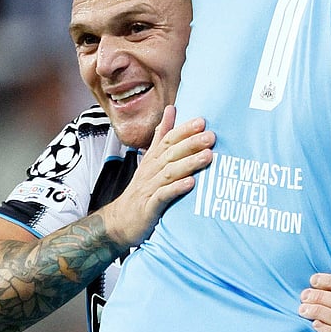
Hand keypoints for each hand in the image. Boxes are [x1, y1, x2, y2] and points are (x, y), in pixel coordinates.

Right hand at [98, 106, 213, 247]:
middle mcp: (150, 171)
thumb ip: (161, 136)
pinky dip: (176, 189)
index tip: (202, 121)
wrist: (119, 222)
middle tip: (210, 136)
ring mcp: (149, 189)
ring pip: (169, 173)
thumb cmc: (142, 189)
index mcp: (153, 160)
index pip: (168, 140)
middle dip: (191, 144)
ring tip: (207, 156)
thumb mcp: (151, 160)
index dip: (184, 130)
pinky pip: (162, 196)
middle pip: (171, 154)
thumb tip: (171, 109)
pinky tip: (190, 183)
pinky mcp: (149, 207)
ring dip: (189, 163)